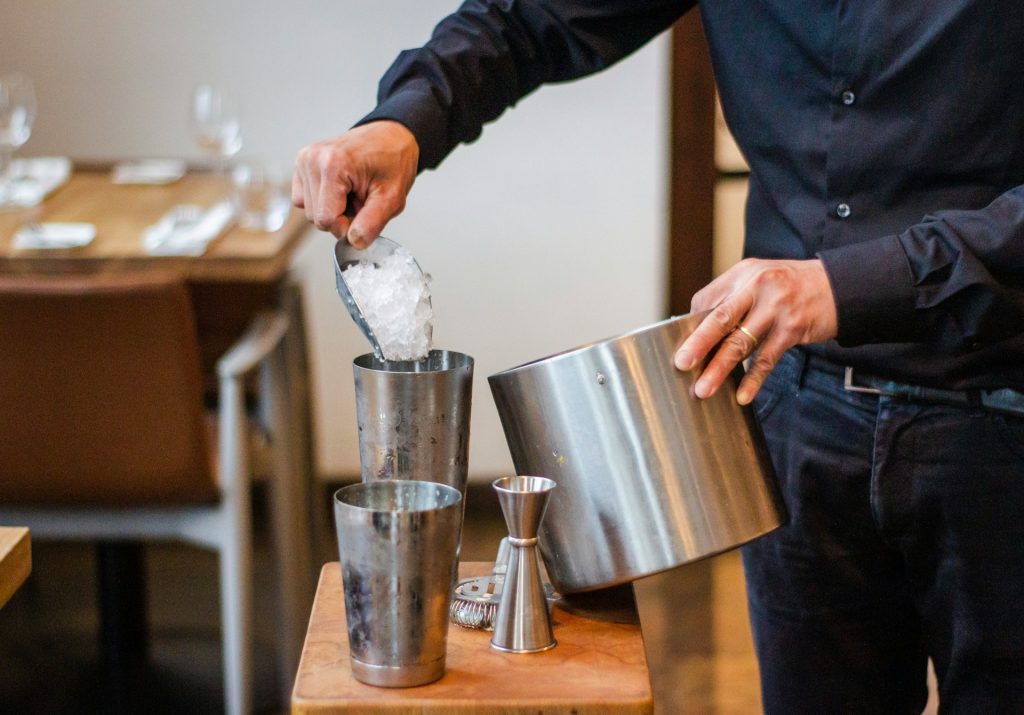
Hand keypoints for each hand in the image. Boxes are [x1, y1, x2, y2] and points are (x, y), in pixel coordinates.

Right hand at [292, 120, 418, 246]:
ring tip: (352, 192)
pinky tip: (340, 189)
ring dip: (332, 209)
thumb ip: (372, 223)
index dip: (346, 227)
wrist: (391, 136)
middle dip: (340, 217)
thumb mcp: (392, 197)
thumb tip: (355, 242)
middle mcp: (312, 159)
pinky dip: (322, 201)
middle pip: (315, 217)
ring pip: (309, 210)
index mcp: (333, 165)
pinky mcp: (301, 163)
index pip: (325, 220)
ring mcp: (304, 159)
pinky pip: (303, 199)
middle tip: (360, 200)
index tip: (363, 214)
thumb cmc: (393, 162)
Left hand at [673, 258, 837, 404]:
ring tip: (704, 389)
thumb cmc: (793, 286)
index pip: (705, 301)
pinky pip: (767, 358)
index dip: (691, 326)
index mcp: (741, 274)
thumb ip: (733, 300)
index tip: (680, 346)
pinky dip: (754, 379)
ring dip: (720, 368)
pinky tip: (742, 395)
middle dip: (697, 344)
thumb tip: (702, 332)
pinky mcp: (793, 327)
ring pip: (740, 342)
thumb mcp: (759, 280)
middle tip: (681, 364)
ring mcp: (775, 307)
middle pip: (719, 318)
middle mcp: (756, 286)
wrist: (840, 285)